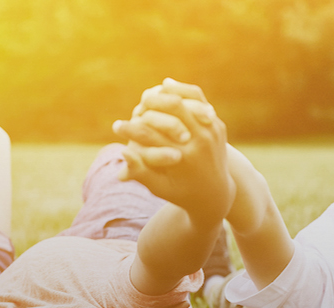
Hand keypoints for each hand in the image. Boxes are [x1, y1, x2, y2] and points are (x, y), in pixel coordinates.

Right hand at [109, 79, 234, 221]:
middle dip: (150, 105)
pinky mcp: (218, 125)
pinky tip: (168, 86)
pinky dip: (183, 91)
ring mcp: (212, 131)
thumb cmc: (180, 193)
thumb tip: (123, 152)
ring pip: (187, 100)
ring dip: (167, 93)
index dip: (130, 130)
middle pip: (172, 110)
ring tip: (149, 94)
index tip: (116, 126)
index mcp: (183, 158)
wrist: (215, 194)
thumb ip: (140, 171)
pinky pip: (200, 101)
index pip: (151, 136)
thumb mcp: (160, 188)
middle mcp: (199, 142)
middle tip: (135, 106)